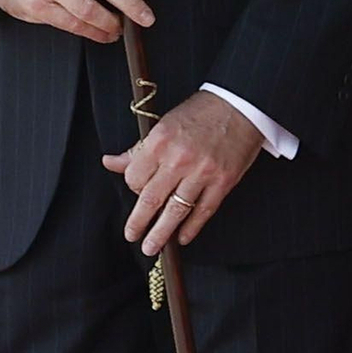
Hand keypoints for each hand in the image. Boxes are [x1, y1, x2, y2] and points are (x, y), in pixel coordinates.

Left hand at [104, 90, 262, 255]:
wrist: (240, 105)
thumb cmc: (201, 112)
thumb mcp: (163, 125)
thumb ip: (138, 149)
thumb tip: (111, 162)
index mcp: (160, 141)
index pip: (135, 177)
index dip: (133, 187)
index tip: (137, 191)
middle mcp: (179, 159)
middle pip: (151, 199)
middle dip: (139, 223)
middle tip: (132, 236)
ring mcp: (202, 173)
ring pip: (176, 210)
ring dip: (161, 232)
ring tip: (152, 247)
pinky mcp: (223, 182)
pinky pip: (203, 211)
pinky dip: (192, 227)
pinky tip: (182, 238)